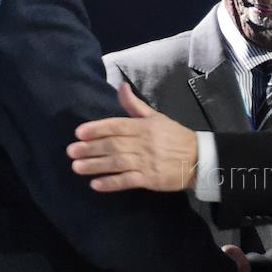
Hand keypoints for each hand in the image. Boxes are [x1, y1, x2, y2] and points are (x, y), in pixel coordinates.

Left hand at [67, 82, 197, 190]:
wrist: (199, 159)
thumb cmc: (175, 136)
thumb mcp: (156, 117)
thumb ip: (135, 105)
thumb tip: (121, 87)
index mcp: (144, 126)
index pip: (116, 126)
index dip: (96, 129)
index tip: (79, 133)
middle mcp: (144, 143)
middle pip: (113, 144)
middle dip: (90, 148)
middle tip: (71, 151)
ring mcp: (147, 162)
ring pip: (117, 162)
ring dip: (95, 165)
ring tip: (77, 167)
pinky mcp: (151, 179)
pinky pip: (127, 181)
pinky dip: (111, 183)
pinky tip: (96, 184)